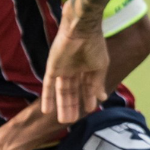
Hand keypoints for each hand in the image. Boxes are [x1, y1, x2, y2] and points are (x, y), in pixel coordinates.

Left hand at [41, 0, 109, 124]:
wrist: (81, 28)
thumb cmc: (94, 45)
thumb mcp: (100, 67)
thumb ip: (98, 83)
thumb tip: (103, 98)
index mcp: (88, 67)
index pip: (86, 87)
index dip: (87, 98)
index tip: (89, 110)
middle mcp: (74, 70)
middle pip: (72, 91)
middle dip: (72, 106)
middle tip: (72, 121)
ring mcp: (62, 69)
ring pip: (61, 91)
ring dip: (62, 106)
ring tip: (63, 121)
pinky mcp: (52, 68)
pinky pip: (48, 86)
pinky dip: (48, 98)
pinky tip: (47, 111)